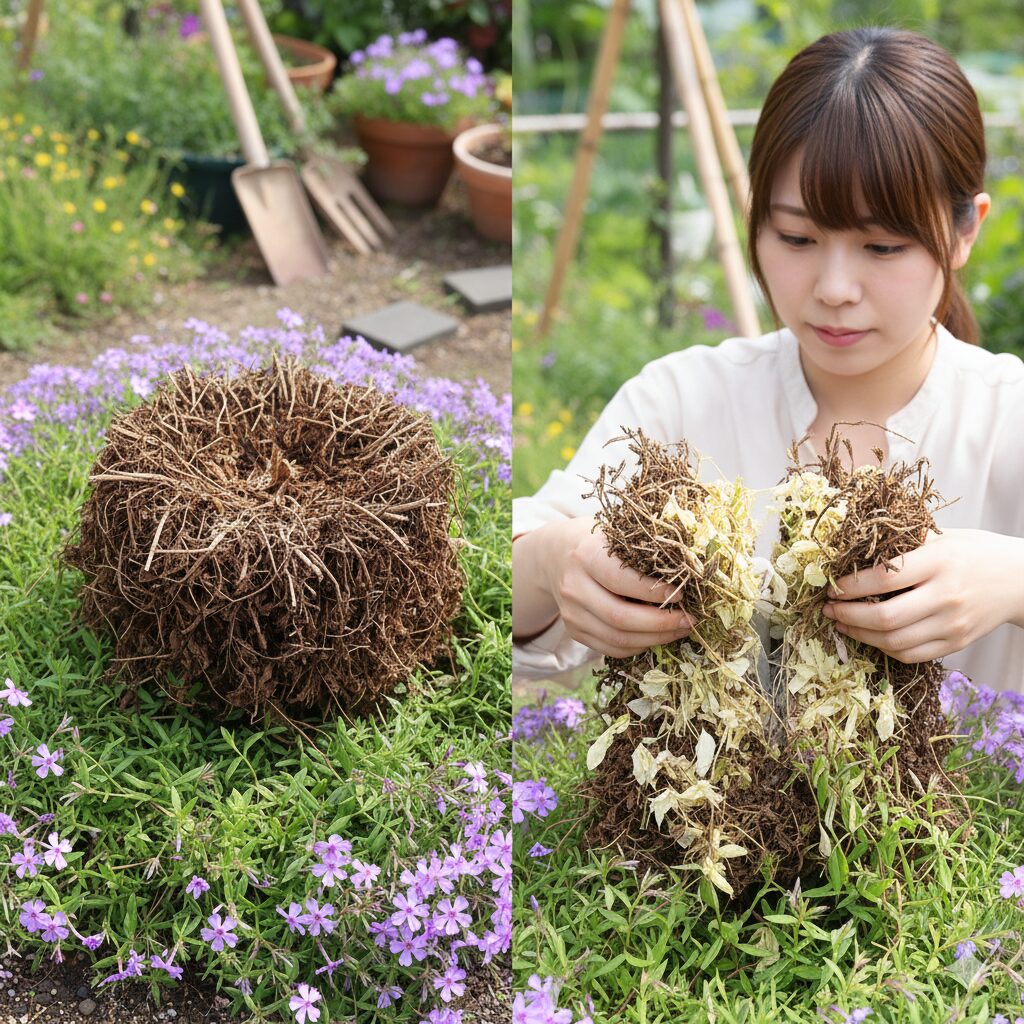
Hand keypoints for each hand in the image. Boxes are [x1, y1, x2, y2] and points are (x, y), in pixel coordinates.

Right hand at [546, 519, 693, 658]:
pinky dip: (638, 647)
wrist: (556, 555)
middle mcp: (573, 587)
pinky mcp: (573, 631)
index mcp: (586, 556)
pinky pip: (610, 649)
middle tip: (688, 620)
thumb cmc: (600, 543)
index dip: (656, 592)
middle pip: (620, 617)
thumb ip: (644, 550)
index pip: (623, 581)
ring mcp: (571, 613)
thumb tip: (690, 571)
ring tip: (679, 630)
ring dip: (654, 639)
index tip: (683, 595)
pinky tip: (656, 637)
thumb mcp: (616, 535)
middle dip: (660, 623)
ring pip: (617, 639)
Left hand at [822, 529, 1023, 662]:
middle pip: (886, 617)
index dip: (850, 586)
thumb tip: (852, 550)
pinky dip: (883, 648)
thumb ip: (903, 545)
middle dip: (847, 615)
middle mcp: (946, 596)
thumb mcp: (942, 537)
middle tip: (827, 609)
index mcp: (939, 562)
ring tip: (840, 624)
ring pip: (894, 641)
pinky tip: (869, 636)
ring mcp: (952, 624)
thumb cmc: (975, 552)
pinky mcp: (956, 643)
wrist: (1021, 579)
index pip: (884, 578)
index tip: (831, 586)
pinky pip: (910, 653)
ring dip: (859, 635)